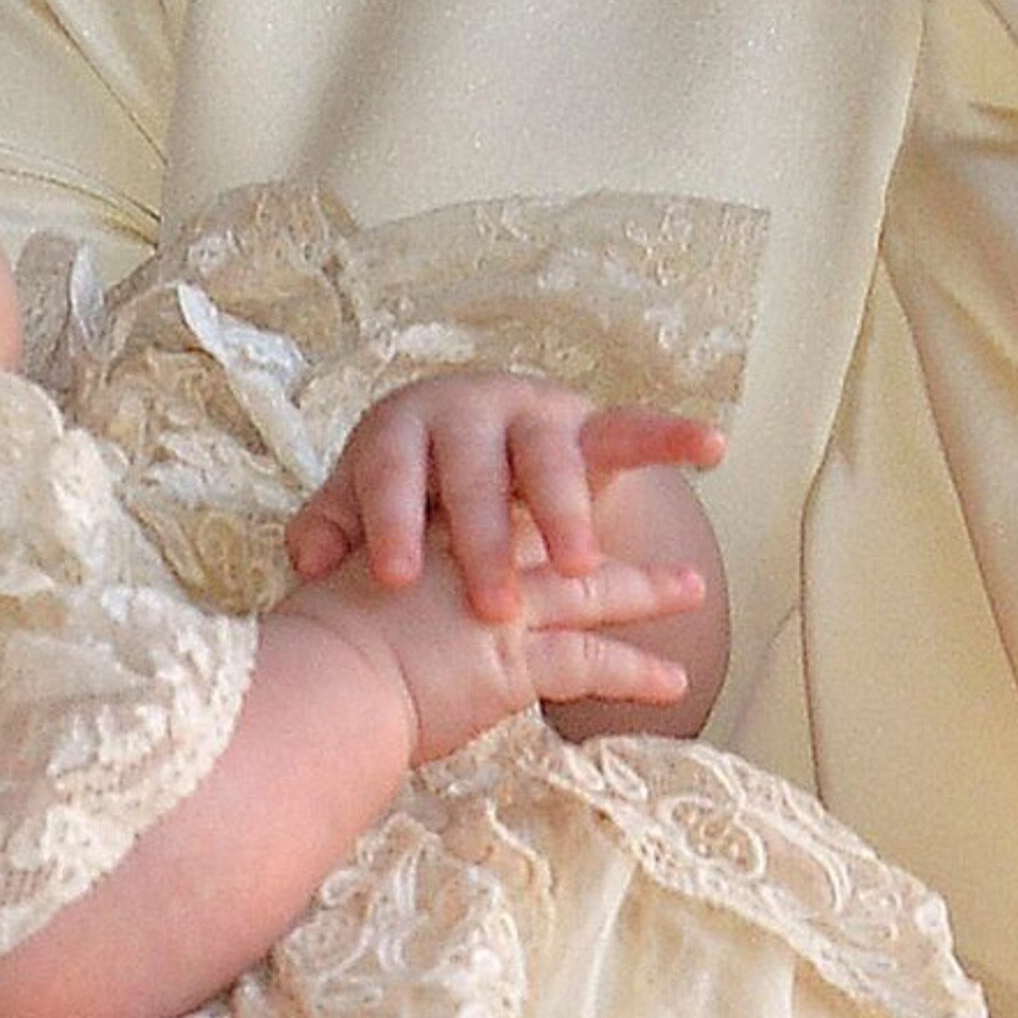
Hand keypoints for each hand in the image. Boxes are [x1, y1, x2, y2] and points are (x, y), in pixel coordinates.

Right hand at [277, 528, 704, 772]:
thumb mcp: (336, 592)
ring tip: (691, 589)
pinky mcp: (518, 655)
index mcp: (431, 527)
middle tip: (653, 542)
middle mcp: (473, 553)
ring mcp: (502, 601)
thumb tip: (334, 574)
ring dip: (646, 591)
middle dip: (608, 537)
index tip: (569, 496)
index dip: (542, 494)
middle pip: (557, 536)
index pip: (497, 498)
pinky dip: (636, 672)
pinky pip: (593, 662)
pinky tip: (671, 684)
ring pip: (591, 589)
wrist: (318, 677)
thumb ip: (353, 571)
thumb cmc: (311, 647)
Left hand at [287, 371, 724, 616]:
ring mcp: (532, 414)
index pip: (392, 474)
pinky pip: (633, 428)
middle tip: (494, 606)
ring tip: (578, 566)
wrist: (470, 429)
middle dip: (486, 541)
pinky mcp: (587, 423)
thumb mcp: (360, 501)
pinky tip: (710, 447)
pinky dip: (670, 436)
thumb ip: (330, 529)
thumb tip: (307, 565)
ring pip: (551, 459)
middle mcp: (468, 411)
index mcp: (401, 429)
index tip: (398, 579)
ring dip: (565, 512)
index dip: (392, 523)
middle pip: (476, 474)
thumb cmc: (408, 482)